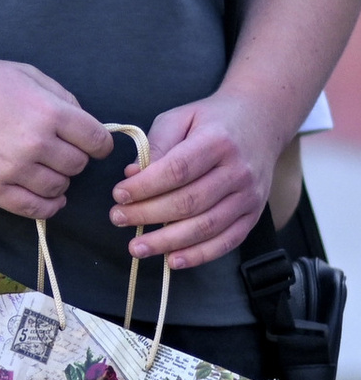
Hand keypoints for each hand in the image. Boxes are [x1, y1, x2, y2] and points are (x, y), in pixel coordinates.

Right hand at [0, 57, 109, 219]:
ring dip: (58, 179)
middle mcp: (34, 143)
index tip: (90, 144)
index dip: (98, 143)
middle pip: (78, 165)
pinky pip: (34, 208)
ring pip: (59, 188)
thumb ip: (64, 98)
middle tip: (54, 150)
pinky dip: (48, 206)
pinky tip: (46, 196)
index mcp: (48, 112)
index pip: (97, 141)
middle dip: (72, 157)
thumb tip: (87, 126)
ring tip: (42, 168)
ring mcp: (11, 169)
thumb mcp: (28, 75)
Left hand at [110, 94, 284, 269]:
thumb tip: (131, 175)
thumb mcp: (180, 118)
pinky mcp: (254, 215)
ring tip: (136, 247)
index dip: (145, 187)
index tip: (118, 194)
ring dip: (168, 242)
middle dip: (148, 215)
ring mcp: (250, 196)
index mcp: (217, 142)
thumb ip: (156, 145)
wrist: (261, 121)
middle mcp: (238, 172)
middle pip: (189, 202)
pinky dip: (200, 255)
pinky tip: (172, 260)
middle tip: (118, 218)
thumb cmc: (211, 120)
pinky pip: (228, 241)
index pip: (177, 170)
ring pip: (207, 226)